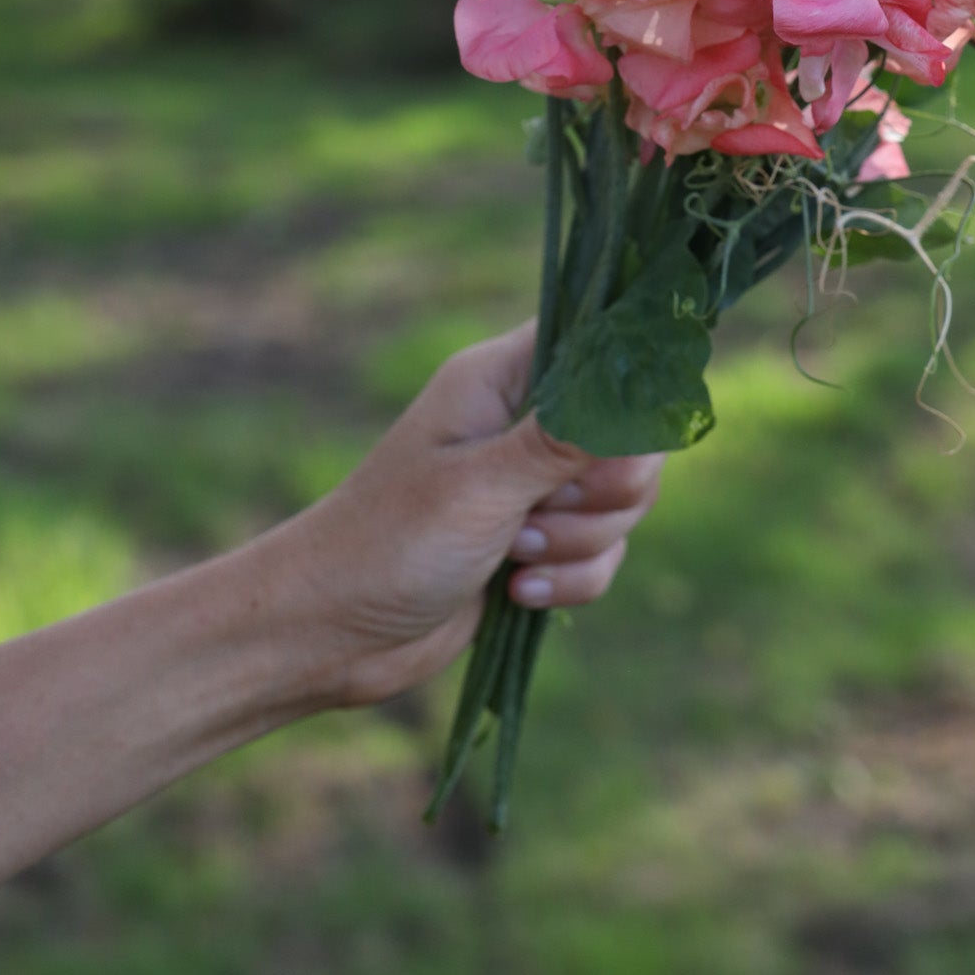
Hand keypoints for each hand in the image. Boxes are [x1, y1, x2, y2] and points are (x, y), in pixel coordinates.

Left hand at [276, 321, 663, 706]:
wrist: (333, 633)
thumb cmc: (391, 540)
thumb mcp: (482, 486)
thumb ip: (567, 441)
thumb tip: (641, 394)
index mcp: (502, 379)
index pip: (596, 340)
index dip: (627, 382)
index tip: (620, 435)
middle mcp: (526, 422)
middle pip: (630, 435)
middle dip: (604, 491)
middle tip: (542, 512)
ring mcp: (536, 484)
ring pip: (623, 501)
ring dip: (580, 543)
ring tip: (512, 557)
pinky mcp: (542, 544)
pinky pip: (604, 554)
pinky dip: (572, 580)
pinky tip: (515, 593)